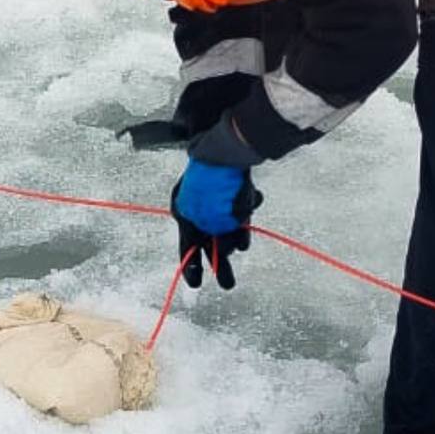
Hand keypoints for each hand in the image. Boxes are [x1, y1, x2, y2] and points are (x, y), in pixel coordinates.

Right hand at [170, 159, 263, 289]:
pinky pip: (241, 210)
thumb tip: (224, 251)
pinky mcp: (235, 192)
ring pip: (229, 228)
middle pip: (210, 242)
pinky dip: (245, 212)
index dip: (191, 267)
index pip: (187, 247)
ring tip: (242, 243)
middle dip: (219, 263)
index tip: (196, 284)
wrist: (228, 148)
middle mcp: (201, 209)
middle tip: (228, 285)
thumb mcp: (206, 215)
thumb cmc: (210, 182)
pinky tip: (249, 204)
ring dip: (236, 236)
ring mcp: (218, 201)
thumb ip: (214, 234)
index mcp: (185, 214)